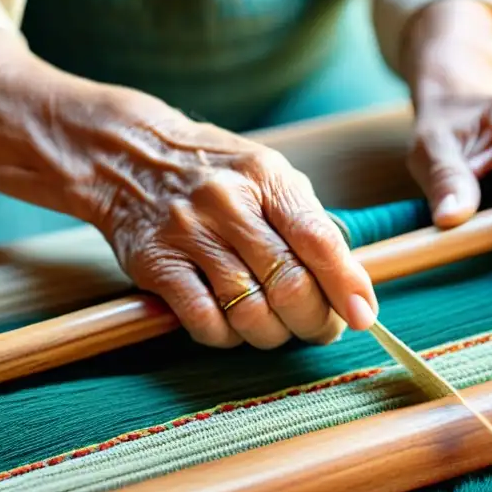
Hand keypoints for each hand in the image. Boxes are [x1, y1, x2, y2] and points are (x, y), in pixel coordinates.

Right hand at [85, 113, 378, 348]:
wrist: (127, 154)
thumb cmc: (215, 174)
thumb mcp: (267, 176)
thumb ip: (307, 223)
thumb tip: (352, 286)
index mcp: (267, 178)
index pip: (318, 239)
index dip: (347, 284)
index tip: (365, 316)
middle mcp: (229, 204)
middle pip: (289, 284)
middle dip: (313, 320)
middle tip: (319, 328)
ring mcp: (189, 234)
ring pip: (249, 311)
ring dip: (273, 334)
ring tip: (276, 327)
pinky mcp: (156, 264)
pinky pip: (204, 322)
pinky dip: (228, 337)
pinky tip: (232, 326)